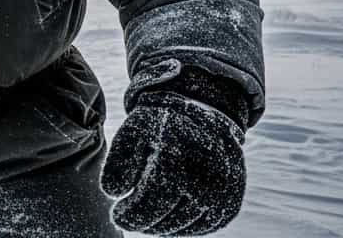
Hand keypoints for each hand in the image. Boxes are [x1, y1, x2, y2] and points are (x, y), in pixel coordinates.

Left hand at [101, 87, 246, 234]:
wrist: (202, 116)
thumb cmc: (159, 127)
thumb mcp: (133, 134)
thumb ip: (118, 161)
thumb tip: (112, 191)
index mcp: (179, 157)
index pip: (149, 202)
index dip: (130, 214)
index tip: (117, 215)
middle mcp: (206, 177)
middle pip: (166, 218)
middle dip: (142, 222)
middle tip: (127, 218)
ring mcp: (222, 194)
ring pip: (183, 227)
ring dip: (160, 226)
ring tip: (144, 215)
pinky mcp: (230, 205)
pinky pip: (201, 228)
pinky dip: (180, 227)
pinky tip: (165, 217)